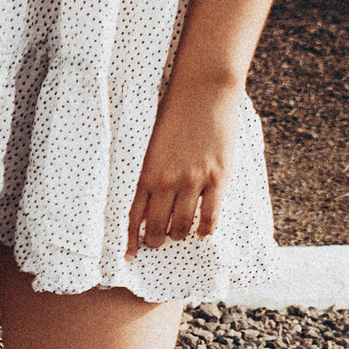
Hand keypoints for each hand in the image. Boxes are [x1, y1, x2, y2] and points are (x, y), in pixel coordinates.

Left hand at [129, 81, 237, 256]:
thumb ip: (150, 178)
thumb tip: (147, 209)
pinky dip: (206, 228)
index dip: (130, 241)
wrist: (203, 92)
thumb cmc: (174, 117)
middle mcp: (167, 182)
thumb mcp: (153, 149)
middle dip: (156, 240)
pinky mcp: (218, 177)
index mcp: (146, 175)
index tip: (130, 256)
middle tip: (158, 242)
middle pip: (157, 227)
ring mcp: (193, 181)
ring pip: (183, 225)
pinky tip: (203, 232)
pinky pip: (211, 214)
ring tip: (180, 235)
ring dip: (179, 235)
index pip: (133, 218)